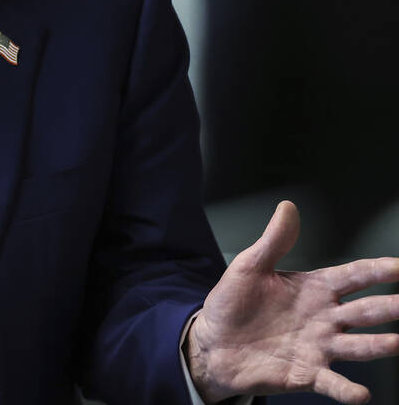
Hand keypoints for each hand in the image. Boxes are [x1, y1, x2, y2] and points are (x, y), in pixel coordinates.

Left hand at [186, 200, 398, 403]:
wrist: (213, 344)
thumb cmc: (232, 305)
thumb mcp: (249, 267)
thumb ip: (273, 241)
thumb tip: (287, 208)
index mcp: (314, 290)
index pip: (353, 276)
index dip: (377, 271)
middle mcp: (324, 319)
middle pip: (365, 311)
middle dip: (390, 307)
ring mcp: (319, 347)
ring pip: (358, 346)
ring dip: (379, 346)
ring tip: (397, 342)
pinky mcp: (307, 374)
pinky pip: (333, 383)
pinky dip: (347, 390)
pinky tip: (360, 394)